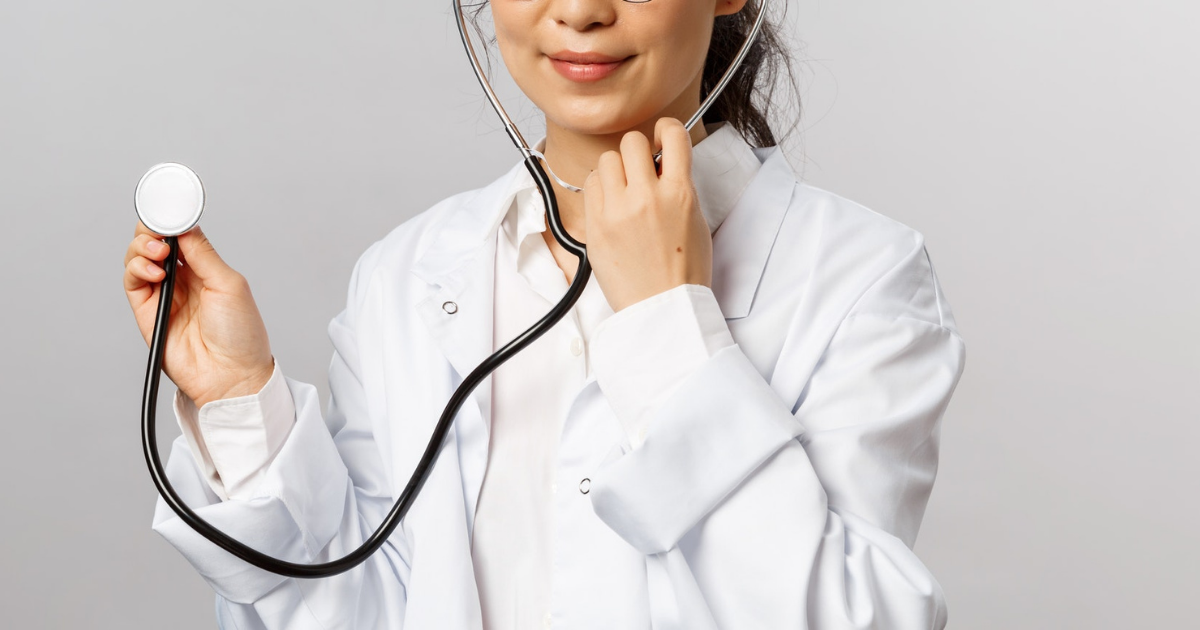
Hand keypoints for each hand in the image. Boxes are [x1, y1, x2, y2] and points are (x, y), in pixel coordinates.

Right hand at [123, 221, 274, 407]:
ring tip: (158, 254)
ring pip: (138, 259)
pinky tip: (155, 271)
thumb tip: (184, 226)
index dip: (171, 221)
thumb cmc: (241, 335)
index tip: (169, 208)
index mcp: (206, 269)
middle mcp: (182, 279)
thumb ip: (203, 254)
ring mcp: (163, 295)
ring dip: (142, 248)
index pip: (180, 235)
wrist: (232, 376)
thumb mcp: (229, 284)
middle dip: (151, 230)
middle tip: (159, 231)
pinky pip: (133, 282)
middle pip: (153, 242)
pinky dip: (138, 269)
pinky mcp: (148, 312)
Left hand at [582, 117, 712, 312]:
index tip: (662, 137)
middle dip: (637, 152)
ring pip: (606, 160)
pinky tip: (610, 206)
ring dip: (616, 170)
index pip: (672, 135)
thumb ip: (678, 187)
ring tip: (623, 191)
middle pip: (632, 142)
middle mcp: (647, 197)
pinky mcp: (595, 225)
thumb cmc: (683, 272)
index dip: (665, 130)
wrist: (662, 308)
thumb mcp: (695, 221)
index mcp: (679, 193)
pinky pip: (590, 185)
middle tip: (640, 169)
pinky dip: (600, 189)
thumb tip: (663, 165)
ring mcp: (617, 211)